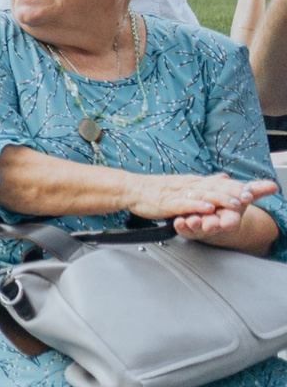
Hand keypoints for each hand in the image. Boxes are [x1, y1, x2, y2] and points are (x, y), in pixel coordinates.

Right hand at [126, 172, 273, 223]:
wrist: (131, 189)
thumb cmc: (155, 189)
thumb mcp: (183, 184)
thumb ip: (205, 182)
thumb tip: (225, 177)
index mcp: (193, 182)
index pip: (219, 183)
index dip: (237, 187)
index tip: (255, 190)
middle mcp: (188, 185)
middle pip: (214, 187)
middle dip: (233, 192)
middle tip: (250, 195)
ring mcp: (178, 193)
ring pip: (202, 195)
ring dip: (220, 199)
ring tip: (234, 203)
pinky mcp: (167, 202)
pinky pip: (184, 204)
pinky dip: (197, 206)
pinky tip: (207, 209)